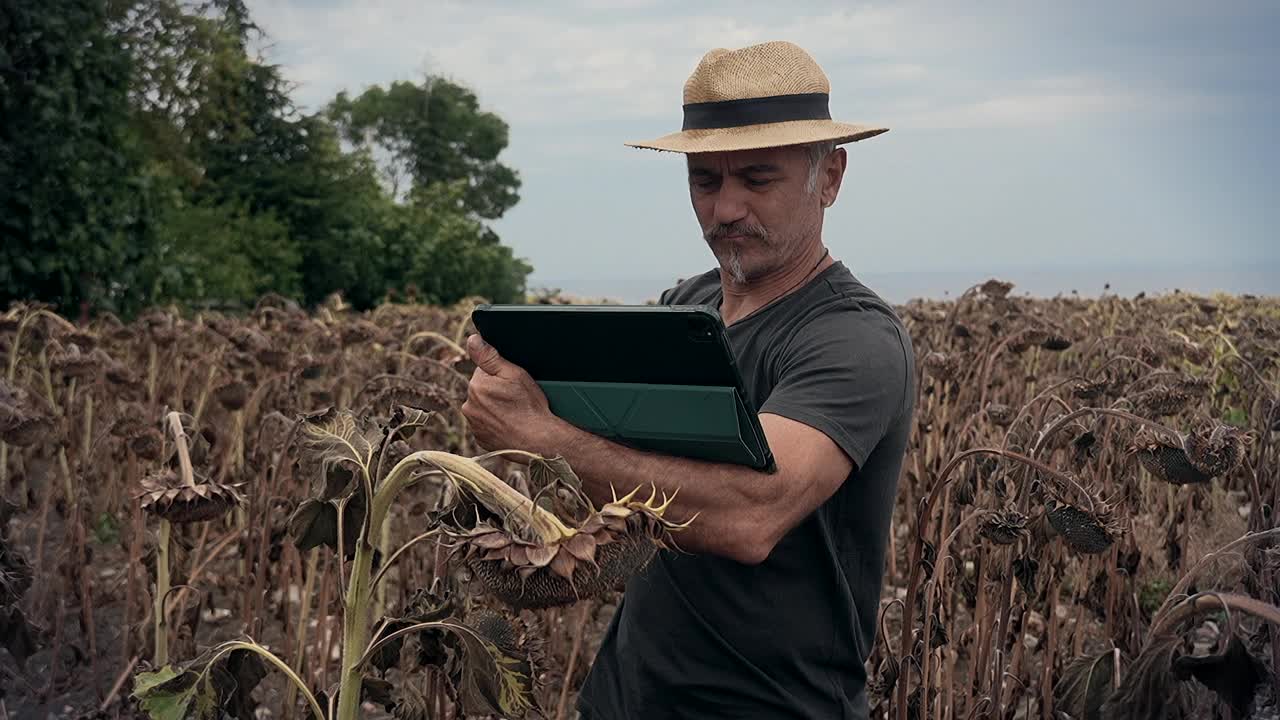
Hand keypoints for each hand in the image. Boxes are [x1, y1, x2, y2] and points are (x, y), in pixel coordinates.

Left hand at [460, 333, 558, 459]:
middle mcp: (469, 406)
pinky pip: (487, 426)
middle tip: (517, 399)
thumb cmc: (529, 407)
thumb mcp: (514, 374)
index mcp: (476, 386)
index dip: (501, 375)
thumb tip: (472, 340)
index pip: (484, 372)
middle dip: (496, 392)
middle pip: (483, 390)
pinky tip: (511, 424)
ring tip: (515, 413)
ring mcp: (474, 425)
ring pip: (484, 409)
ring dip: (495, 408)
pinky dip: (496, 424)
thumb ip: (490, 356)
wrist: (538, 442)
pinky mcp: (481, 439)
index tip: (513, 385)